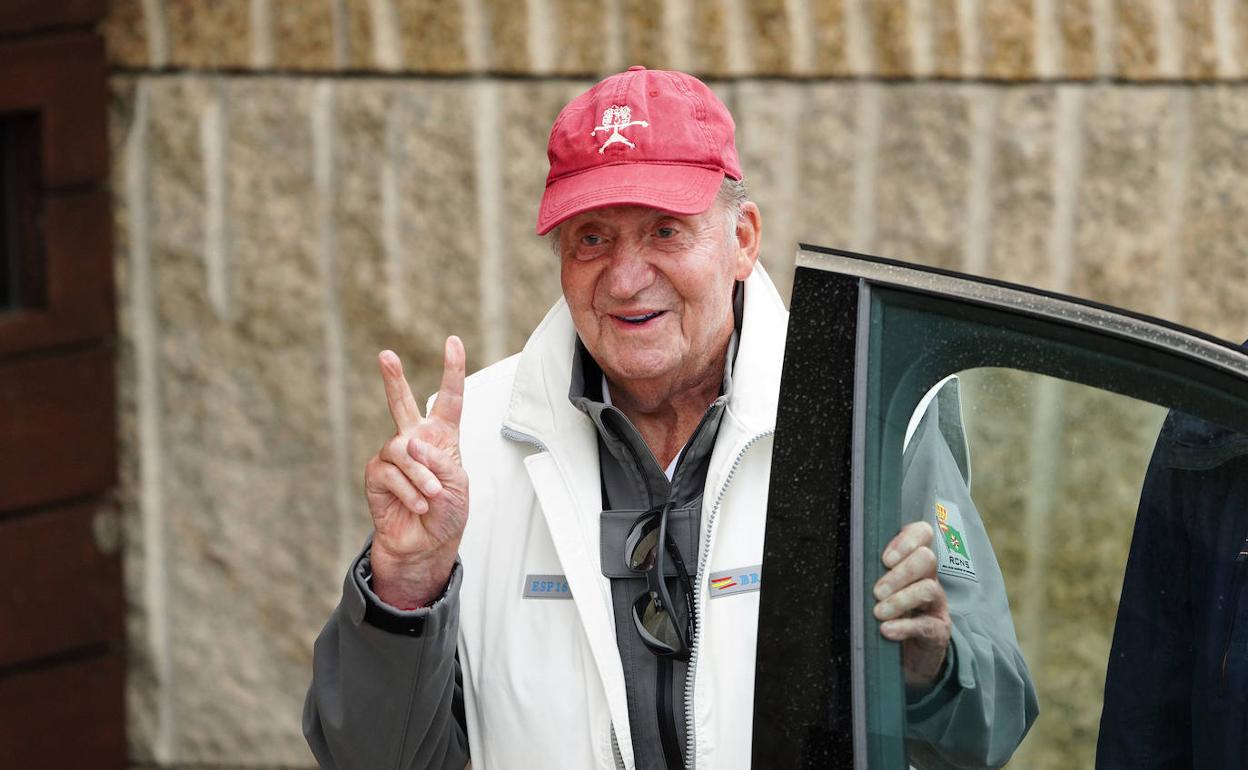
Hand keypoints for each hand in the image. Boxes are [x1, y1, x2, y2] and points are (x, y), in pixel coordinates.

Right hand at [363, 337, 467, 607]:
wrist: (425, 546)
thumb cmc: (446, 515)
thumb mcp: (456, 485)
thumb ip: (437, 461)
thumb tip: (408, 443)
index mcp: (443, 438)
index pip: (449, 399)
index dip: (452, 370)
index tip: (453, 342)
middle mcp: (415, 441)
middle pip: (402, 403)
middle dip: (393, 379)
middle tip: (385, 355)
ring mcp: (394, 457)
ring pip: (402, 450)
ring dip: (420, 476)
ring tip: (431, 496)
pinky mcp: (376, 476)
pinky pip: (390, 473)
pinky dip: (408, 491)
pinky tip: (417, 505)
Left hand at [873, 521, 951, 689]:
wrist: (906, 659)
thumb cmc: (887, 616)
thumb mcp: (877, 591)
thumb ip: (867, 574)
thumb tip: (841, 561)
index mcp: (913, 563)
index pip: (922, 534)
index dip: (907, 540)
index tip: (885, 559)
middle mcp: (929, 579)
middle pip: (926, 558)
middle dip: (900, 573)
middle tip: (877, 591)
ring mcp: (936, 605)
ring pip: (928, 589)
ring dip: (900, 599)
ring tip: (878, 613)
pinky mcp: (938, 631)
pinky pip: (927, 624)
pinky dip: (904, 627)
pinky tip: (887, 630)